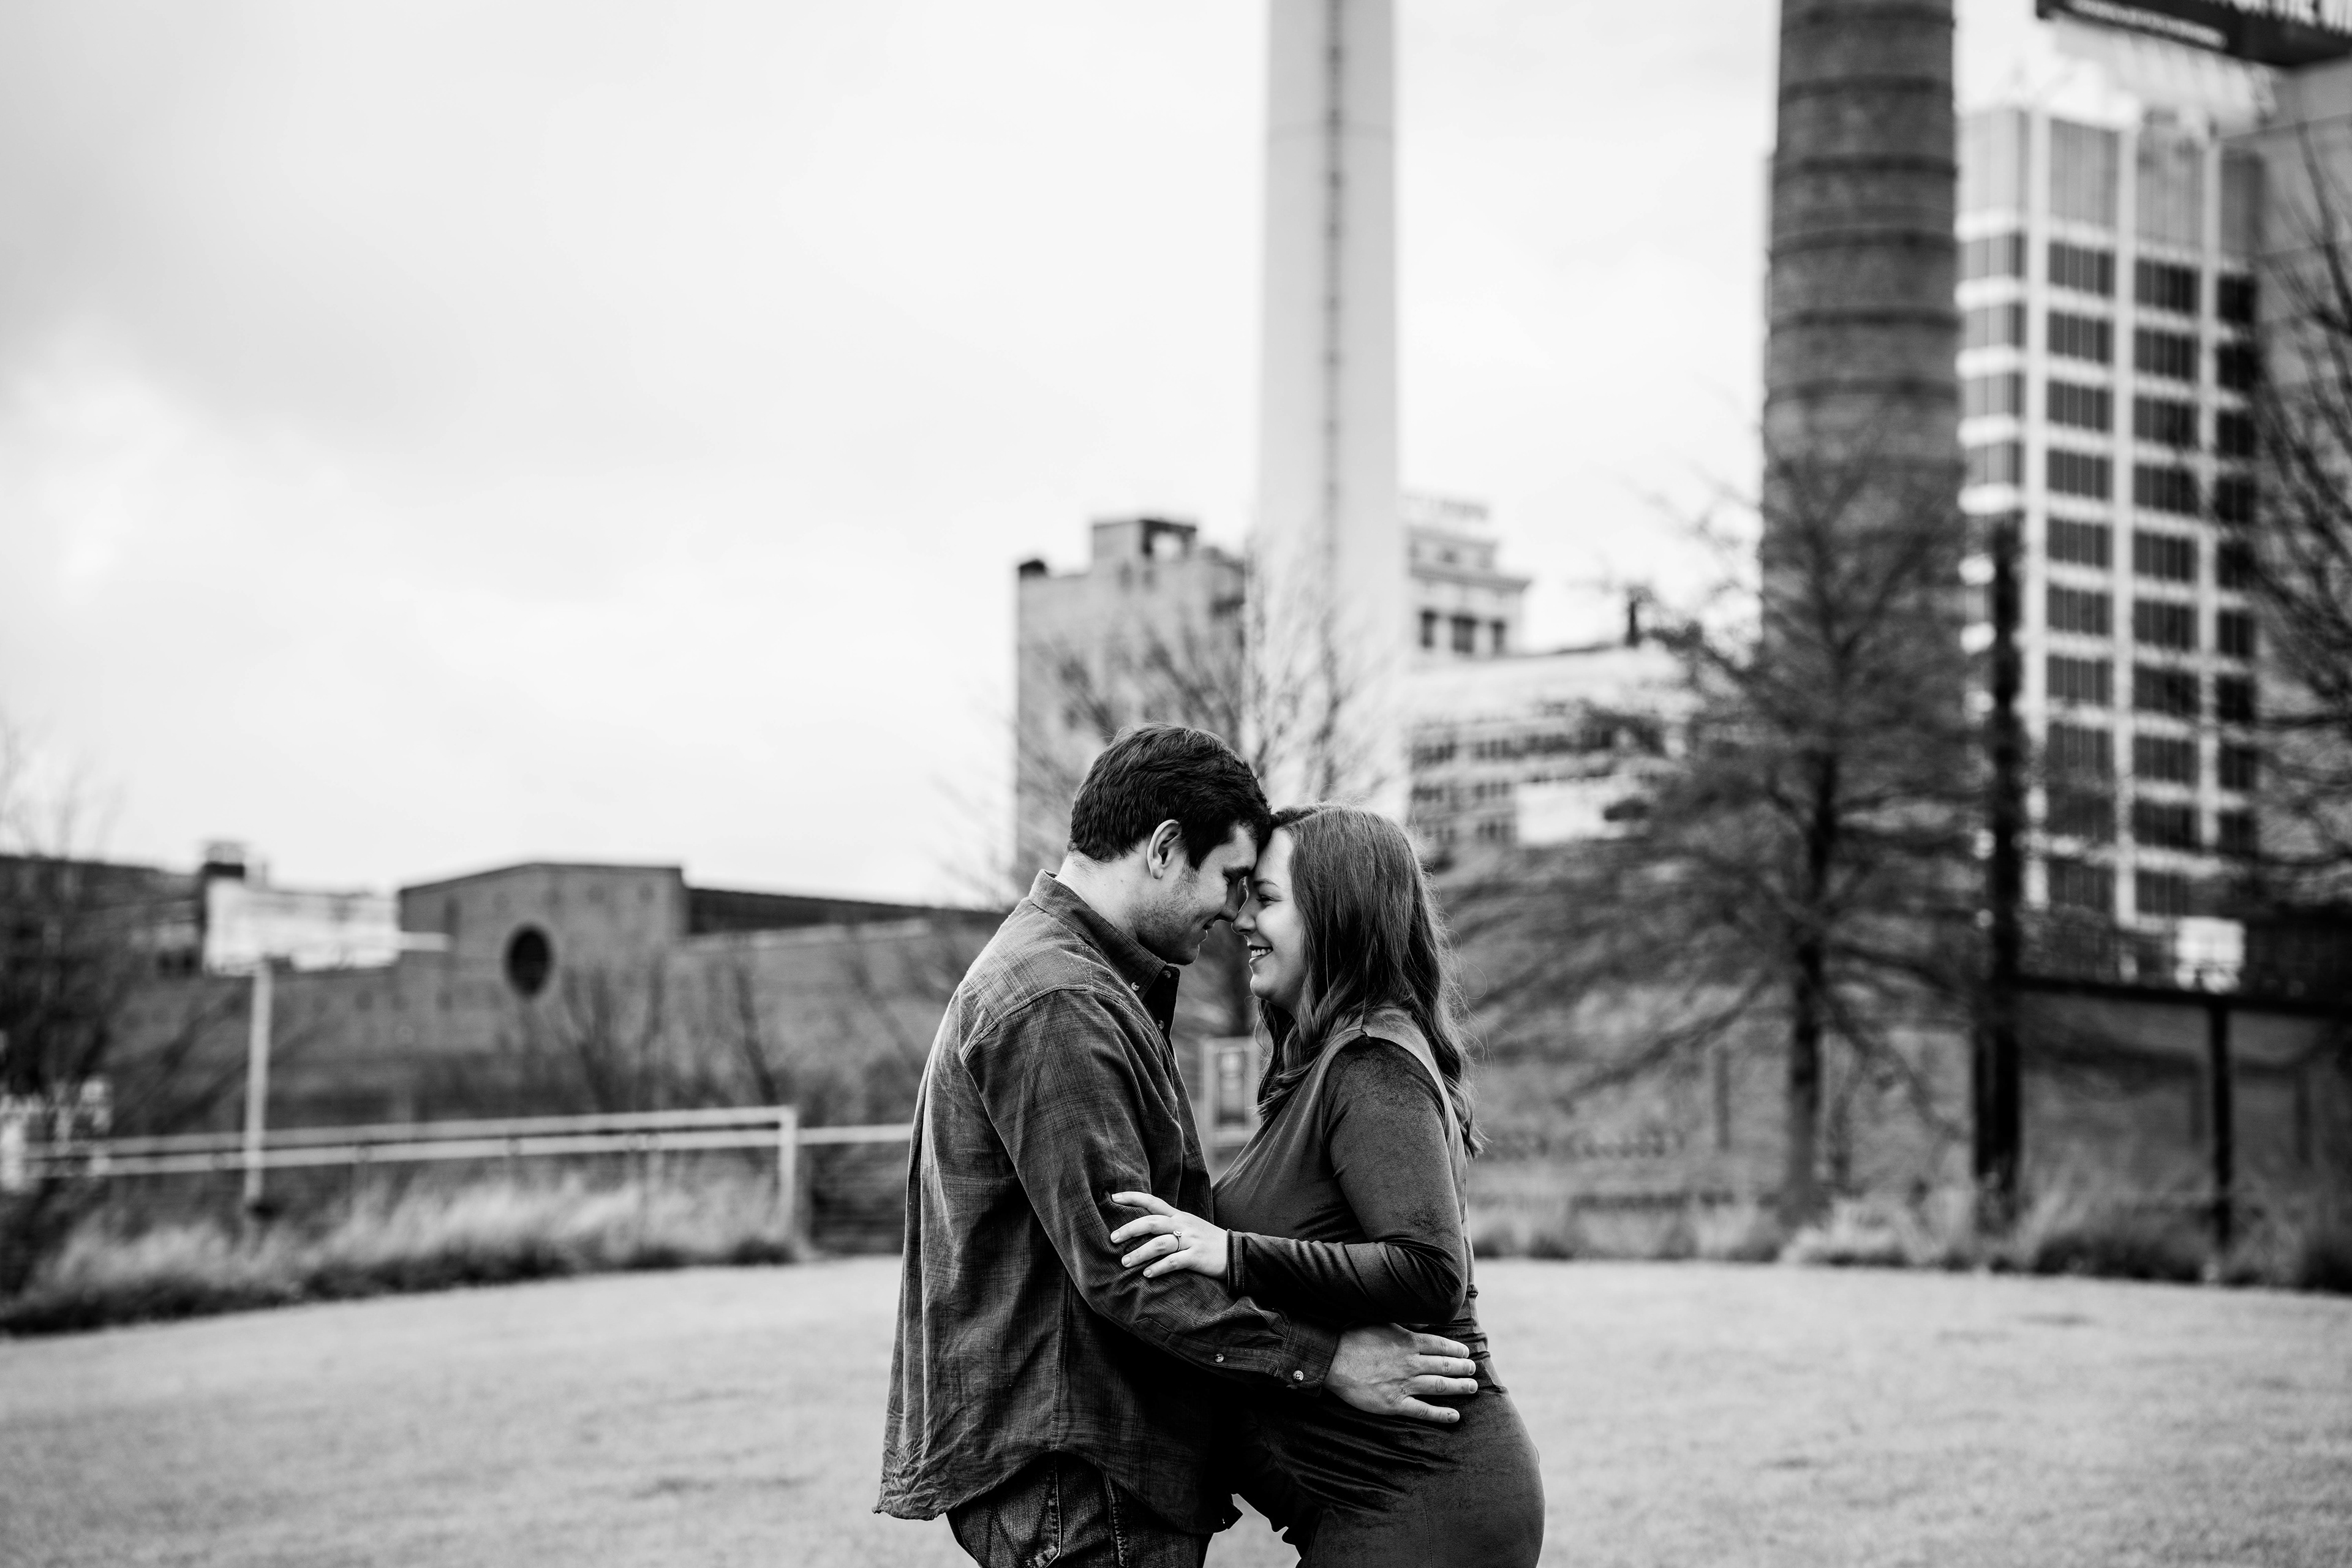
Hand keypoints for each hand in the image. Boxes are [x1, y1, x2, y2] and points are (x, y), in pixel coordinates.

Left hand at [1108, 1191, 1228, 1280]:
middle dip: (1129, 1229)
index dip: (1133, 1198)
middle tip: (1112, 1239)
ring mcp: (1190, 1240)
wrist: (1236, 1253)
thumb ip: (1169, 1225)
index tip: (1114, 1198)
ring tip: (1125, 1263)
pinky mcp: (1196, 1257)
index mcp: (1178, 1216)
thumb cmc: (1206, 1241)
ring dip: (1139, 1253)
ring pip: (1159, 1244)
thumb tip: (1141, 1228)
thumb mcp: (1189, 1226)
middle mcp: (1182, 1225)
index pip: (1152, 1201)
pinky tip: (1147, 1275)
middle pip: (1151, 1222)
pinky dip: (1158, 1268)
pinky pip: (1173, 1262)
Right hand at [1328, 1324, 1478, 1425]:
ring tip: (1471, 1387)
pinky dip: (1441, 1414)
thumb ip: (1404, 1324)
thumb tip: (1422, 1323)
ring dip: (1458, 1387)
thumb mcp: (1381, 1321)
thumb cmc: (1354, 1337)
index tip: (1465, 1353)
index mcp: (1408, 1341)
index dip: (1456, 1350)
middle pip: (1444, 1366)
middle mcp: (1411, 1363)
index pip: (1440, 1346)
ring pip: (1439, 1386)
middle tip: (1472, 1370)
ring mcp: (1404, 1384)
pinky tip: (1455, 1416)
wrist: (1333, 1359)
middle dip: (1462, 1368)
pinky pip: (1423, 1410)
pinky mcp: (1394, 1403)